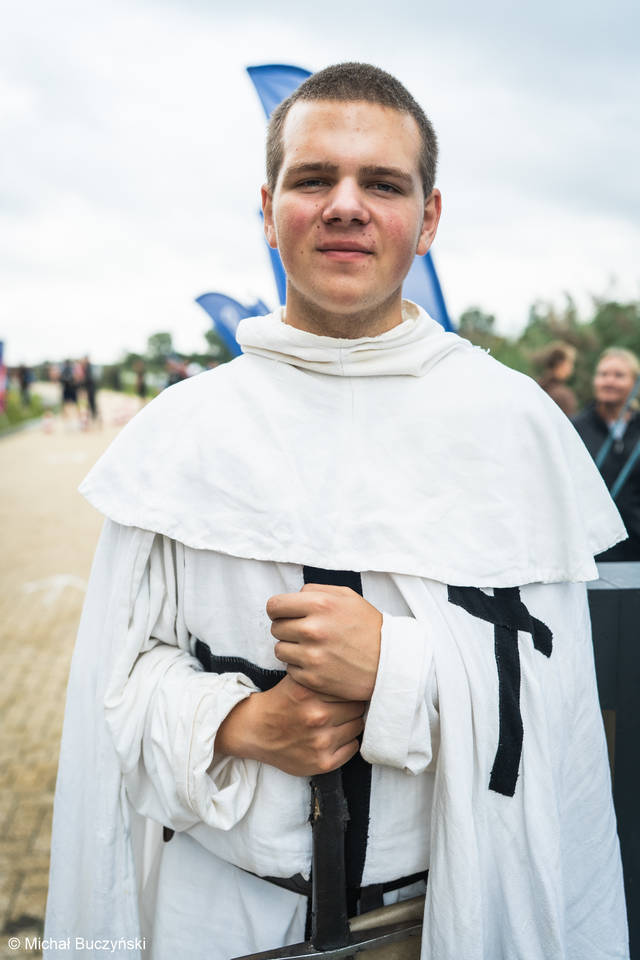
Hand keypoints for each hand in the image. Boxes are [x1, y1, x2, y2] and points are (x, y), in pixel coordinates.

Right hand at [215, 675, 364, 776]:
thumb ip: (320, 676)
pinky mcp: (322, 762)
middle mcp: (316, 716)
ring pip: (357, 727)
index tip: (346, 692)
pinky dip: (348, 743)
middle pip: (357, 708)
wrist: (254, 731)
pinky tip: (336, 738)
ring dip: (350, 724)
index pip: (349, 689)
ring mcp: (320, 742)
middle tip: (343, 707)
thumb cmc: (278, 703)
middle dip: (352, 706)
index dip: (348, 689)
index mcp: (309, 693)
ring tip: (338, 722)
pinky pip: (352, 749)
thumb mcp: (295, 680)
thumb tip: (352, 674)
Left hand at [267, 583, 382, 700]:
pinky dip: (300, 667)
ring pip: (279, 650)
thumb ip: (316, 591)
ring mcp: (312, 656)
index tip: (286, 615)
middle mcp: (313, 629)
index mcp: (320, 604)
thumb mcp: (347, 597)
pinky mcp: (313, 679)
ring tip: (312, 648)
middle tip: (305, 633)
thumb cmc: (368, 627)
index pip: (274, 605)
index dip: (279, 610)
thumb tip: (293, 596)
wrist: (390, 662)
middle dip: (287, 628)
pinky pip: (290, 669)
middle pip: (275, 628)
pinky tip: (318, 663)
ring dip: (291, 648)